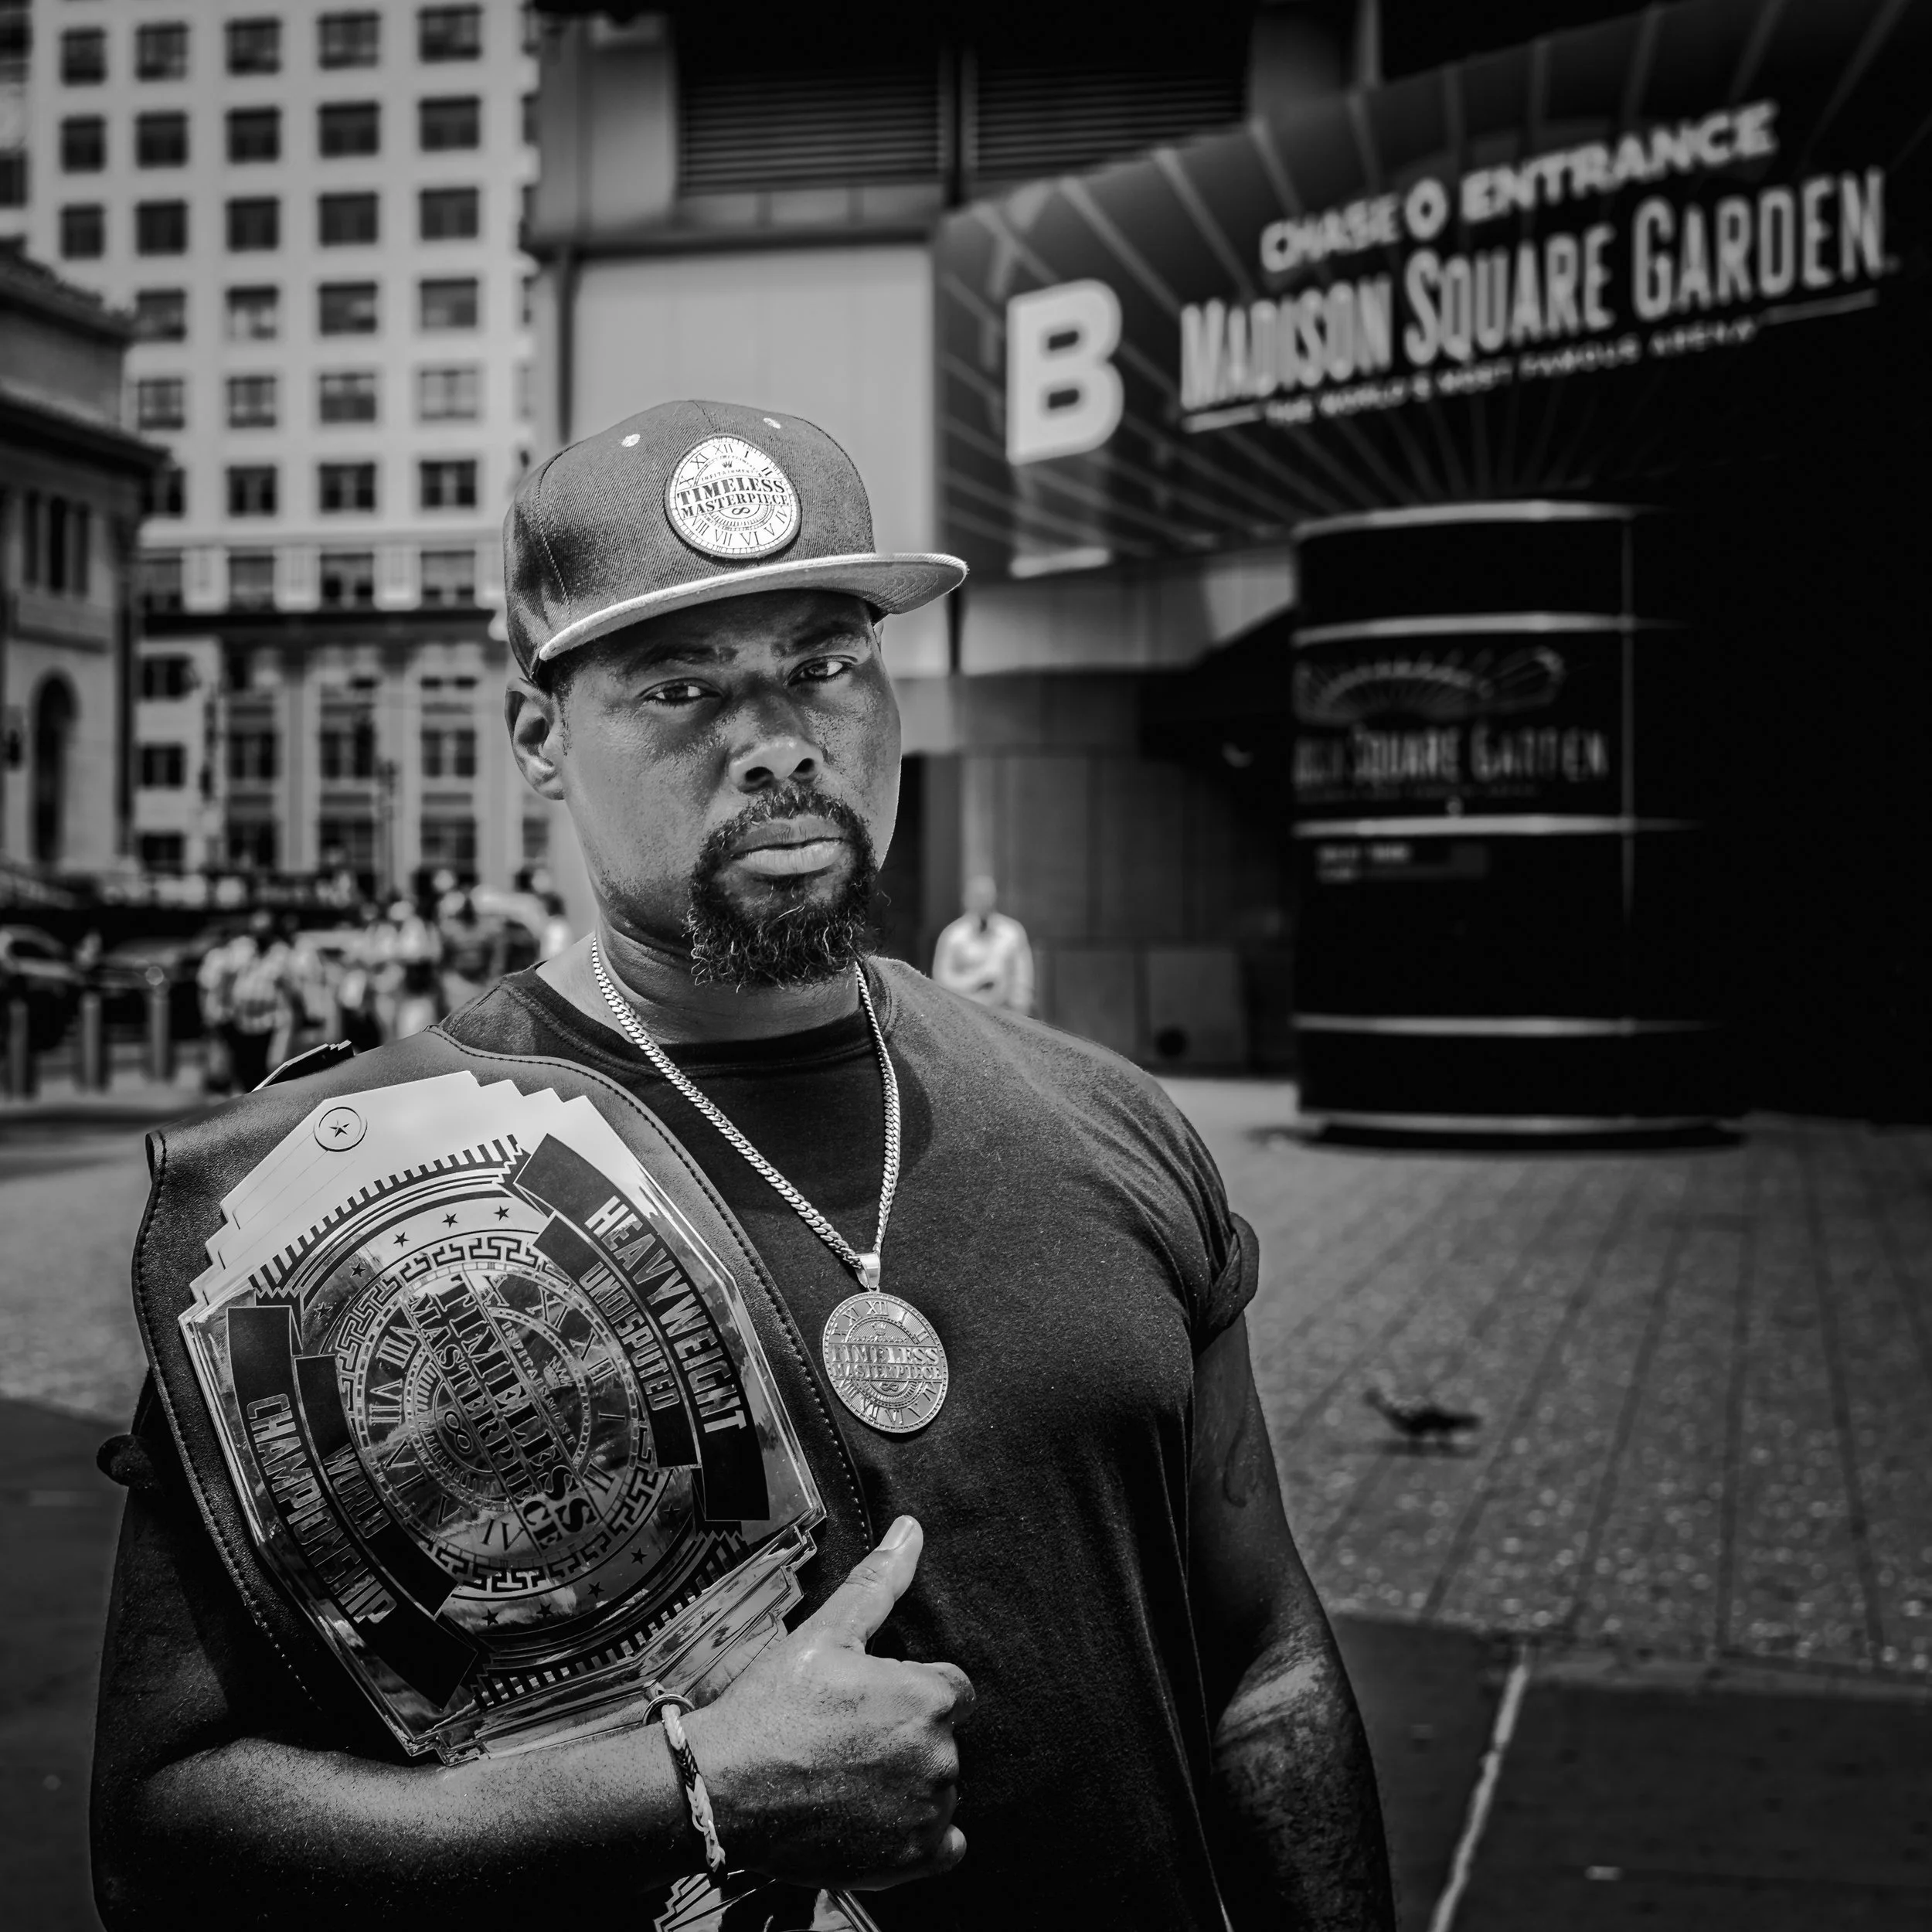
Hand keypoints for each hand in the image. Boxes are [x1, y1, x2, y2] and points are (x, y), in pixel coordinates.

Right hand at [681, 1516, 972, 1889]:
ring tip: (850, 1777)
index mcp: (927, 1698)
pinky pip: (944, 1846)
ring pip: (938, 1789)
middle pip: (942, 1741)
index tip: (871, 1701)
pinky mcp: (907, 1861)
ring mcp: (924, 1813)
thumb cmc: (772, 1706)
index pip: (952, 1690)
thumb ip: (879, 1583)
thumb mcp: (825, 1633)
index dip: (911, 1692)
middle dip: (907, 1737)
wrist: (723, 1789)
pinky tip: (879, 1820)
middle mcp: (939, 1757)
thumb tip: (911, 1529)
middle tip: (849, 1739)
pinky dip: (920, 1835)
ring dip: (909, 1783)